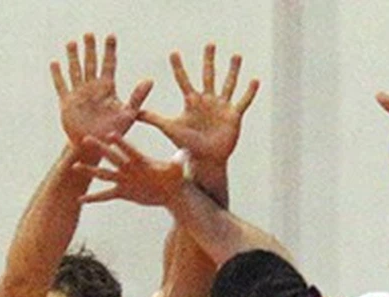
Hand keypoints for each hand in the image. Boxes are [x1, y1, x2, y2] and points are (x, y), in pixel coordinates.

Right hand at [51, 33, 153, 153]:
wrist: (96, 146)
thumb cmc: (114, 132)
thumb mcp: (128, 114)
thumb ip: (138, 97)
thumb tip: (150, 80)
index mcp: (108, 89)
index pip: (109, 65)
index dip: (110, 51)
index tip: (111, 36)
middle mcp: (93, 88)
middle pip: (91, 64)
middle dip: (90, 49)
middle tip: (89, 34)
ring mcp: (79, 94)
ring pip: (75, 70)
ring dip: (73, 57)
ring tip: (72, 43)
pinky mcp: (67, 102)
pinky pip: (62, 86)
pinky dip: (58, 75)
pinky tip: (55, 63)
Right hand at [75, 136, 184, 206]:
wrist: (172, 191)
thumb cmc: (176, 177)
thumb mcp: (178, 170)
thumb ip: (180, 161)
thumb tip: (185, 153)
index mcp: (141, 161)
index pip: (130, 150)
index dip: (122, 143)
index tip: (111, 134)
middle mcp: (129, 168)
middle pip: (112, 157)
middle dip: (99, 149)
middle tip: (84, 138)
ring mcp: (124, 180)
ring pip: (104, 175)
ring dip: (90, 172)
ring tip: (74, 167)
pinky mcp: (123, 192)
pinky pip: (105, 196)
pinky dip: (93, 198)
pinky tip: (80, 199)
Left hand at [138, 43, 259, 165]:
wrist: (206, 159)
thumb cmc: (188, 145)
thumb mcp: (170, 129)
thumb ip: (153, 118)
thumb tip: (133, 113)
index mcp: (192, 102)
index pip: (183, 80)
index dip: (178, 68)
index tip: (173, 53)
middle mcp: (207, 101)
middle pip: (208, 76)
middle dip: (208, 60)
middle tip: (209, 44)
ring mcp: (221, 107)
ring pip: (228, 84)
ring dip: (232, 70)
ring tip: (236, 56)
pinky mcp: (234, 116)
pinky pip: (243, 101)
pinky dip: (249, 92)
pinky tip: (255, 80)